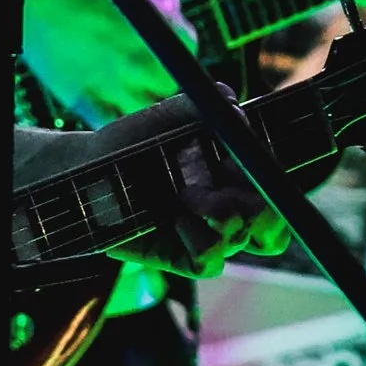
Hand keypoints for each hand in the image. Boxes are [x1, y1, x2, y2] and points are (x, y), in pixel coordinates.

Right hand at [20, 0, 192, 123]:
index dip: (182, 45)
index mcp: (150, 26)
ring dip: (144, 101)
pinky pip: (109, 123)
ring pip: (146, 109)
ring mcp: (109, 82)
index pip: (189, 46)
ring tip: (131, 90)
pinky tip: (111, 107)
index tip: (172, 45)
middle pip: (170, 83)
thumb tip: (172, 9)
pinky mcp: (82, 99)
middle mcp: (136, 58)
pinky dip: (116, 119)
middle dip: (165, 76)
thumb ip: (153, 4)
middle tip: (151, 70)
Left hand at [58, 97, 290, 274]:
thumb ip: (201, 105)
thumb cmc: (130, 142)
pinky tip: (173, 219)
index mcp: (235, 175)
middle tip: (228, 183)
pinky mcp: (184, 258)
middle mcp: (229, 208)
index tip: (255, 165)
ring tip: (183, 194)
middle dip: (260, 207)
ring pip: (240, 239)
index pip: (278, 189)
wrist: (88, 172)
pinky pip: (209, 262)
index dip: (276, 183)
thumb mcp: (166, 117)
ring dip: (217, 213)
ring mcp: (208, 235)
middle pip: (273, 226)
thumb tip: (233, 103)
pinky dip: (197, 240)